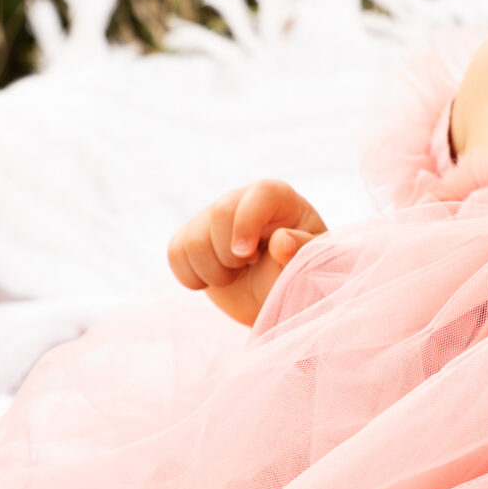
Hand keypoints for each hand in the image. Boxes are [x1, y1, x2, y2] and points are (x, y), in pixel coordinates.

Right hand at [168, 179, 326, 327]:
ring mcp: (213, 217)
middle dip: (231, 254)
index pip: (261, 194)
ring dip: (214, 271)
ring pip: (193, 240)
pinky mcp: (192, 237)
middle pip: (219, 214)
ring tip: (236, 274)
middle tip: (248, 267)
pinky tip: (216, 278)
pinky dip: (192, 277)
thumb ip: (302, 250)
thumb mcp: (312, 263)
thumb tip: (280, 242)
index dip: (248, 223)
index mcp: (279, 198)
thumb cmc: (300, 273)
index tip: (247, 257)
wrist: (275, 294)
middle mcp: (242, 200)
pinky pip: (175, 253)